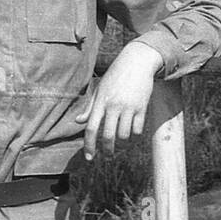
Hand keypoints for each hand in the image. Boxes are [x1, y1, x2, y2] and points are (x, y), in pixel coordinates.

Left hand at [75, 42, 163, 158]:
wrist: (137, 62)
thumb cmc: (115, 76)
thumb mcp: (100, 89)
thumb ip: (90, 107)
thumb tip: (78, 122)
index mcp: (100, 102)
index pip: (91, 128)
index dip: (89, 145)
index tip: (89, 158)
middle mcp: (113, 105)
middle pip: (108, 136)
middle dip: (107, 150)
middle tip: (107, 157)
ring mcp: (129, 107)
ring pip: (124, 135)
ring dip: (122, 145)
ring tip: (120, 147)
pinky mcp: (142, 107)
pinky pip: (138, 129)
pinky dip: (134, 136)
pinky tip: (132, 136)